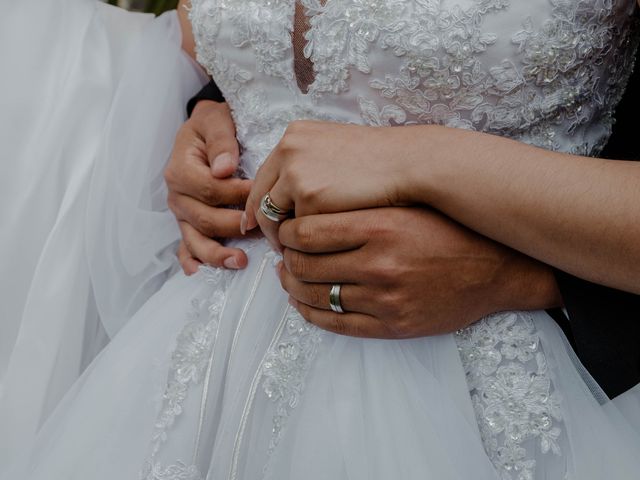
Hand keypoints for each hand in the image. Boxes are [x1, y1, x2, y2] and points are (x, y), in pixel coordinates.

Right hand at [165, 100, 253, 273]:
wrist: (206, 130)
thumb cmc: (214, 125)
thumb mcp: (216, 120)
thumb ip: (221, 141)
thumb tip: (224, 169)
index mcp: (181, 169)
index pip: (210, 189)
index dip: (237, 194)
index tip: (261, 193)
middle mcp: (177, 195)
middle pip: (205, 218)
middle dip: (234, 226)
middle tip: (263, 229)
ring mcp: (181, 213)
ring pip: (195, 239)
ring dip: (216, 254)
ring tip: (240, 261)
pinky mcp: (187, 224)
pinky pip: (186, 247)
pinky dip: (192, 261)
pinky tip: (200, 273)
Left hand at [243, 120, 416, 248]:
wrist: (409, 163)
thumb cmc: (382, 162)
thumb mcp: (337, 151)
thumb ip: (310, 165)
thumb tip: (290, 193)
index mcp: (296, 135)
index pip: (265, 175)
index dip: (262, 202)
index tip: (260, 222)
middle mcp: (289, 147)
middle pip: (261, 195)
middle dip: (264, 223)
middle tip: (275, 245)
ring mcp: (296, 170)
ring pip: (272, 214)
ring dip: (281, 236)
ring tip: (296, 252)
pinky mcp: (308, 194)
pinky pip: (294, 227)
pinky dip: (300, 242)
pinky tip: (313, 252)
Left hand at [277, 208, 560, 337]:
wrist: (497, 269)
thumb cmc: (449, 230)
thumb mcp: (405, 207)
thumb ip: (359, 209)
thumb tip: (305, 212)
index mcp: (381, 226)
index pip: (307, 232)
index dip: (287, 233)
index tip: (286, 230)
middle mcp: (380, 264)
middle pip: (304, 265)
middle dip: (286, 259)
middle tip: (284, 254)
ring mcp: (385, 300)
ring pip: (314, 297)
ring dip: (292, 287)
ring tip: (290, 277)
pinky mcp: (392, 326)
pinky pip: (335, 324)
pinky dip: (310, 314)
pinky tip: (303, 303)